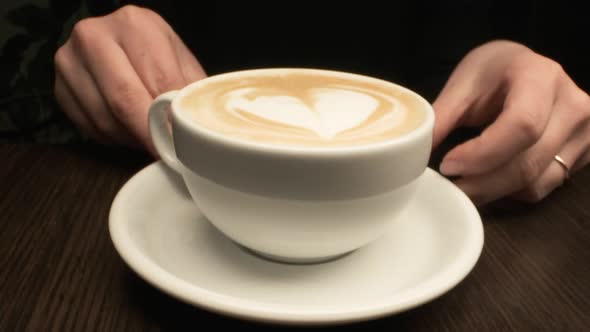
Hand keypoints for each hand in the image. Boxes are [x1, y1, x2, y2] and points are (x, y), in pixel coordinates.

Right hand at [54, 5, 205, 152]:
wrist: (120, 42)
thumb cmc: (156, 55)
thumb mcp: (181, 62)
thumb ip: (190, 91)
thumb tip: (196, 128)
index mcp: (134, 25)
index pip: (159, 80)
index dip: (172, 117)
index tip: (183, 142)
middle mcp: (94, 36)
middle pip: (124, 99)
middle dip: (149, 133)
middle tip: (165, 152)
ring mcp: (69, 61)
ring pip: (104, 118)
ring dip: (132, 139)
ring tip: (150, 140)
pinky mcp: (59, 87)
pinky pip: (88, 127)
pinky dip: (113, 139)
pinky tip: (129, 134)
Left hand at [434, 40, 589, 204]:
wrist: (525, 70)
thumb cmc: (492, 74)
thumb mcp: (463, 85)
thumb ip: (440, 117)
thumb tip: (414, 154)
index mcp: (540, 76)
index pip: (521, 126)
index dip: (482, 154)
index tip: (448, 165)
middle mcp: (572, 105)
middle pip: (528, 163)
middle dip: (481, 183)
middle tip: (449, 186)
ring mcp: (585, 131)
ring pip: (536, 183)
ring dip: (493, 191)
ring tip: (465, 183)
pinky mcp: (584, 153)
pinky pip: (544, 187)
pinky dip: (511, 191)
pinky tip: (490, 178)